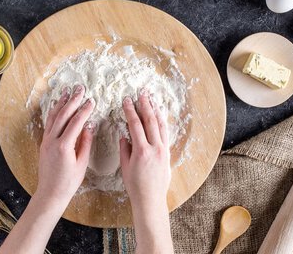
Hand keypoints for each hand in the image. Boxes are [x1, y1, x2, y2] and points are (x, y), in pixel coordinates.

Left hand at [35, 84, 94, 206]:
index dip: (84, 110)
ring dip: (61, 103)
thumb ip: (86, 142)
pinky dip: (54, 112)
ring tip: (67, 91)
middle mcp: (53, 141)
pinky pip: (49, 123)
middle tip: (80, 88)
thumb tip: (90, 126)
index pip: (76, 122)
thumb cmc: (68, 182)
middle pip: (64, 115)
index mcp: (64, 146)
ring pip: (54, 117)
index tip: (91, 101)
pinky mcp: (43, 143)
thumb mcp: (82, 163)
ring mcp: (46, 141)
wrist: (50, 193)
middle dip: (73, 100)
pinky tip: (57, 105)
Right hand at [120, 89, 170, 207]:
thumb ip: (125, 149)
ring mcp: (163, 150)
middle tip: (141, 93)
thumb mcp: (125, 167)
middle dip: (145, 105)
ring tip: (152, 99)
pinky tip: (160, 114)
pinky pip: (165, 133)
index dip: (130, 111)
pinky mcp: (167, 153)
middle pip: (150, 121)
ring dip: (156, 110)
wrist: (151, 199)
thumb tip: (124, 135)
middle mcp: (154, 148)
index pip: (135, 125)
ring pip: (160, 125)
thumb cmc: (135, 186)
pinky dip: (162, 121)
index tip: (127, 100)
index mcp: (141, 151)